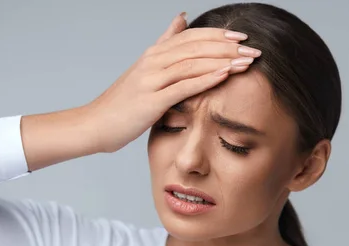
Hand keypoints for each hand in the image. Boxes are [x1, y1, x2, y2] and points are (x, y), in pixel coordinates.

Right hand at [83, 12, 260, 152]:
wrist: (94, 125)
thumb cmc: (123, 103)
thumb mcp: (145, 69)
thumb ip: (165, 44)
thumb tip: (182, 18)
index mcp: (154, 54)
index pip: (192, 37)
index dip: (219, 35)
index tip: (243, 38)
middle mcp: (153, 61)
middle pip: (197, 46)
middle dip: (228, 47)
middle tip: (254, 50)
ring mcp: (151, 79)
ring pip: (193, 63)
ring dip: (223, 61)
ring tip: (248, 62)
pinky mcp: (151, 100)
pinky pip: (184, 86)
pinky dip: (206, 79)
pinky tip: (226, 76)